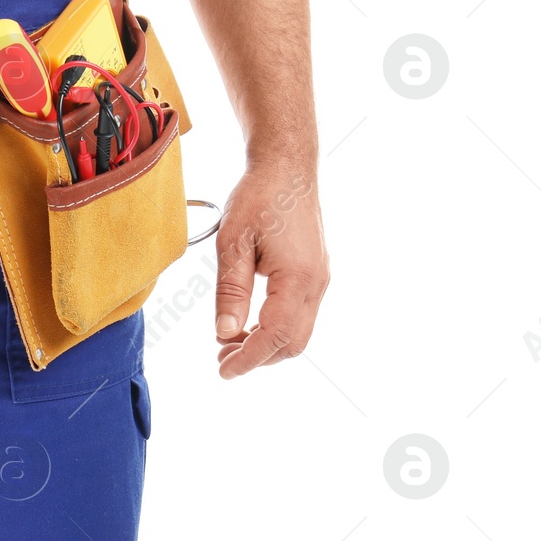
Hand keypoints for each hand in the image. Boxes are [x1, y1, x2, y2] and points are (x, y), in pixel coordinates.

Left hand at [212, 163, 328, 378]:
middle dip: (257, 357)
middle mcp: (316, 284)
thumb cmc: (259, 199)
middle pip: (291, 342)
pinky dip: (273, 327)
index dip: (248, 359)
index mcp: (298, 278)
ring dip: (265, 343)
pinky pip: (298, 314)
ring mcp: (319, 280)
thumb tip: (225, 333)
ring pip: (297, 331)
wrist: (287, 169)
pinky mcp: (314, 274)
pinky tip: (247, 322)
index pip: (275, 335)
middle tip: (221, 359)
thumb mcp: (232, 243)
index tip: (223, 371)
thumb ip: (230, 291)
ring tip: (228, 342)